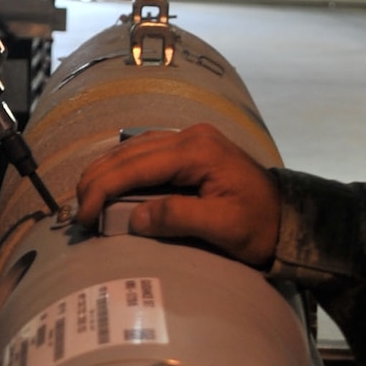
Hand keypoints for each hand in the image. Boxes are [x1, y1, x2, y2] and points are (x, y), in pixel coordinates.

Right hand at [74, 124, 282, 267]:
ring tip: (84, 198)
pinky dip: (121, 168)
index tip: (84, 216)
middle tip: (76, 211)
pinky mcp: (190, 150)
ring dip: (105, 172)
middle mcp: (190, 137)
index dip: (103, 189)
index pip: (136, 165)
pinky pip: (145, 153)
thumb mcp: (224, 227)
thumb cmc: (260, 225)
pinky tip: (108, 183)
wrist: (289, 217)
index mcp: (198, 151)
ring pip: (132, 150)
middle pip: (128, 153)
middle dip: (96, 180)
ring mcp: (190, 140)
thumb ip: (180, 217)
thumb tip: (135, 217)